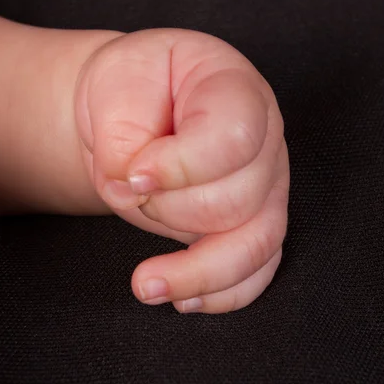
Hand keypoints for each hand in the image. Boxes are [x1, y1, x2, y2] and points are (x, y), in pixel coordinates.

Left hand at [75, 29, 288, 313]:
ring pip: (255, 245)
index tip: (134, 178)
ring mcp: (267, 186)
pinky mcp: (256, 223)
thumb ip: (124, 134)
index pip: (234, 139)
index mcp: (237, 91)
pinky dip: (224, 293)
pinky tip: (184, 299)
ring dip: (197, 273)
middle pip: (237, 200)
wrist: (141, 109)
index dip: (182, 168)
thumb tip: (133, 191)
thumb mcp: (117, 84)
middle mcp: (266, 141)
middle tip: (131, 192)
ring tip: (146, 285)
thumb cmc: (136, 88)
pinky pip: (258, 270)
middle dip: (171, 209)